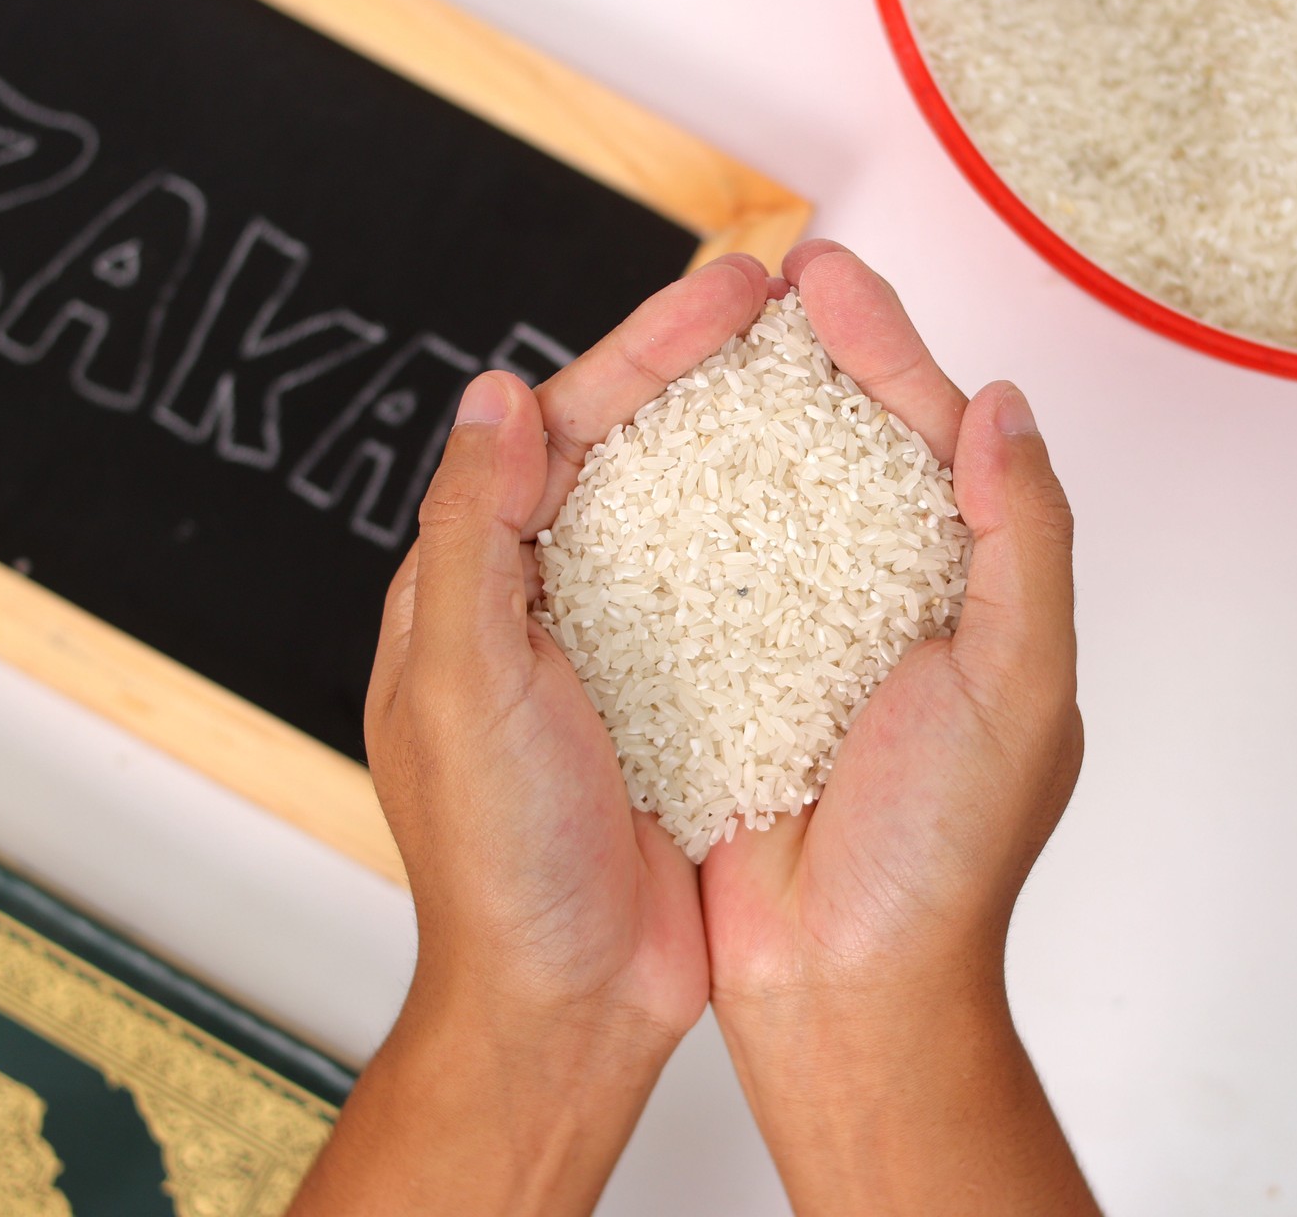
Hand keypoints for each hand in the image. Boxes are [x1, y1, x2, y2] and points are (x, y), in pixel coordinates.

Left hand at [291, 254, 775, 1215]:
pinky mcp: (675, 699)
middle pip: (626, 450)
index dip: (647, 351)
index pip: (560, 429)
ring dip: (741, 439)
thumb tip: (495, 398)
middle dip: (701, 369)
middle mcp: (539, 604)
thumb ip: (474, 536)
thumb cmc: (501, 861)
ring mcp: (611, 651)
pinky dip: (771, 539)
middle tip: (789, 302)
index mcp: (472, 587)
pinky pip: (724, 594)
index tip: (732, 297)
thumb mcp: (466, 683)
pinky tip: (830, 509)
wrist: (568, 999)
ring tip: (817, 375)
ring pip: (680, 511)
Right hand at [701, 242, 1095, 1214]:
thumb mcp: (1021, 686)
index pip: (931, 436)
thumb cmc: (944, 857)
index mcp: (973, 597)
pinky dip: (682, 516)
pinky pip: (706, 581)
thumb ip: (1026, 540)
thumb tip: (1005, 408)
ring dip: (739, 421)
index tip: (821, 277)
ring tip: (692, 342)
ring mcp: (809, 644)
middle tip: (754, 281)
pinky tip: (641, 463)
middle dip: (808, 359)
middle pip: (849, 450)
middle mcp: (895, 609)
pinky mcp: (732, 685)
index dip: (881, 346)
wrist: (846, 985)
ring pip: (774, 502)